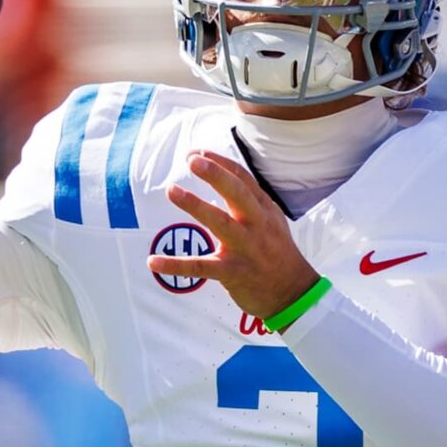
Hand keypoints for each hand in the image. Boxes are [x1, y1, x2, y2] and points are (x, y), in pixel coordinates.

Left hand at [147, 151, 320, 319]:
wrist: (293, 293)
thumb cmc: (276, 252)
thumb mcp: (271, 220)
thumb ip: (249, 202)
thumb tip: (217, 182)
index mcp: (264, 210)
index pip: (243, 179)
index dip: (220, 163)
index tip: (197, 152)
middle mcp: (257, 225)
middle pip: (237, 194)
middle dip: (216, 175)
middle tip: (193, 160)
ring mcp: (246, 249)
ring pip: (221, 224)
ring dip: (196, 206)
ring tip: (172, 190)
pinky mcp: (233, 273)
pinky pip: (202, 267)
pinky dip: (176, 265)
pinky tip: (153, 261)